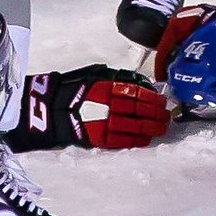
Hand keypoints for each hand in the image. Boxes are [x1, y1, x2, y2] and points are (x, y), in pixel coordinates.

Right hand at [12, 64, 170, 150]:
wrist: (49, 109)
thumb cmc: (74, 89)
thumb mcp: (96, 75)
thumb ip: (118, 78)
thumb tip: (141, 84)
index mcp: (108, 87)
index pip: (137, 92)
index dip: (152, 98)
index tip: (162, 101)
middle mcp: (108, 105)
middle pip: (139, 110)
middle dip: (156, 114)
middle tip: (166, 116)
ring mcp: (103, 123)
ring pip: (135, 126)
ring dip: (151, 128)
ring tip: (160, 128)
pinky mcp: (98, 138)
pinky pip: (122, 141)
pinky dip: (136, 141)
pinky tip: (145, 140)